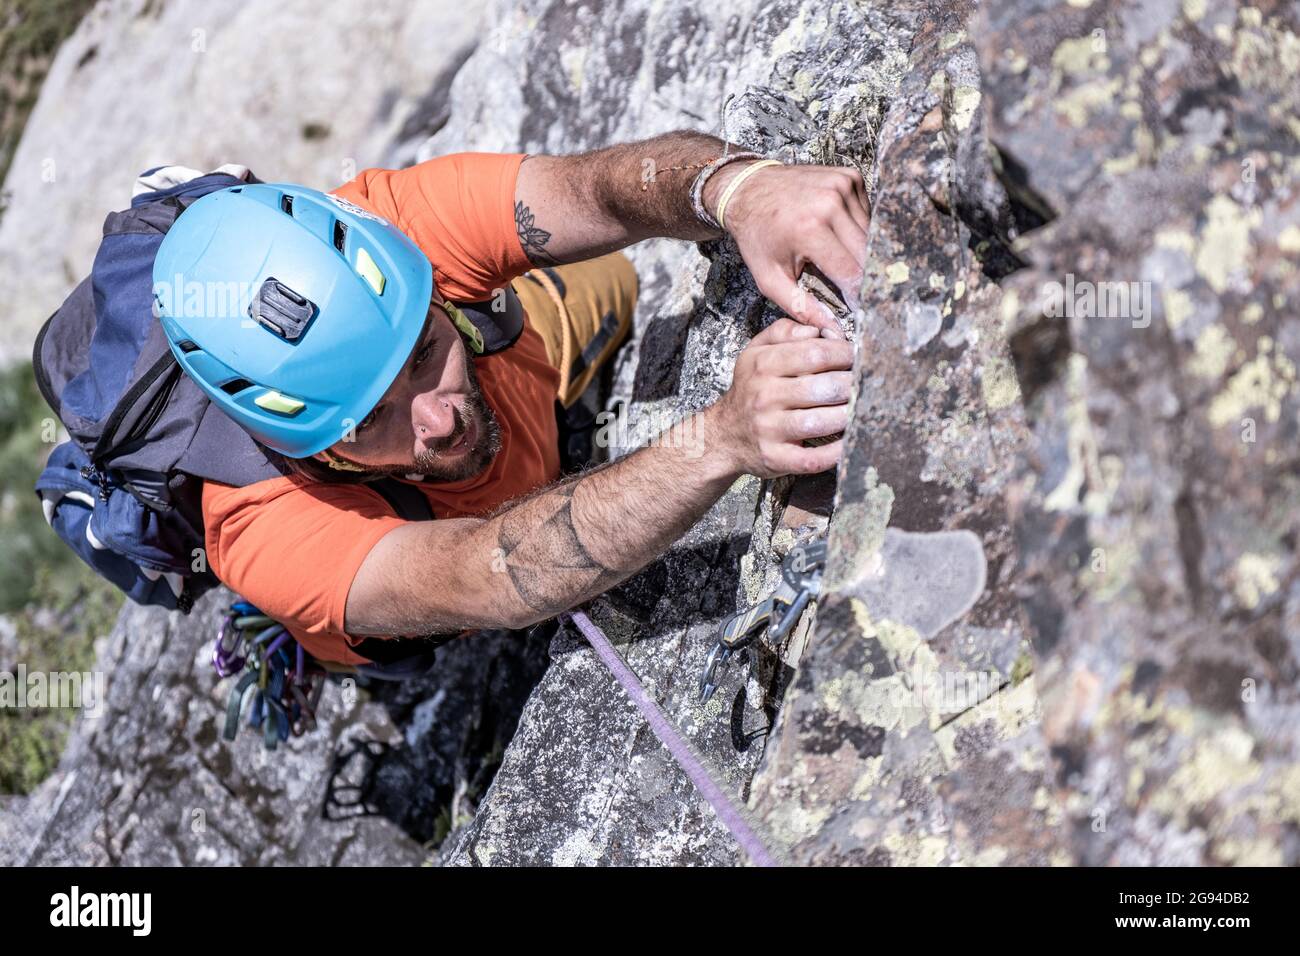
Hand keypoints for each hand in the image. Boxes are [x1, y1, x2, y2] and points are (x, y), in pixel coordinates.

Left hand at [707, 161, 869, 337]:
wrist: (748, 189)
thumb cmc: (758, 238)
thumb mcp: (770, 279)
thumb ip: (800, 307)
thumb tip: (832, 329)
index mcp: (809, 229)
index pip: (851, 272)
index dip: (859, 295)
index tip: (862, 310)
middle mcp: (830, 203)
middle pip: (867, 252)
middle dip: (866, 276)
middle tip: (863, 293)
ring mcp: (842, 185)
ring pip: (871, 232)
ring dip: (863, 251)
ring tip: (845, 262)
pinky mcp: (850, 176)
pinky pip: (868, 213)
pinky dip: (860, 228)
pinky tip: (840, 235)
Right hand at [710, 318, 852, 477]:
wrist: (722, 435)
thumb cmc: (750, 390)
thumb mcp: (756, 351)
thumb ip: (784, 331)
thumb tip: (820, 329)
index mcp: (763, 365)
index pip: (817, 353)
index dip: (846, 354)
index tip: (858, 357)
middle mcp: (765, 396)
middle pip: (824, 387)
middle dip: (853, 385)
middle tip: (867, 385)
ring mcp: (769, 429)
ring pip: (822, 422)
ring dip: (849, 416)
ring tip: (860, 409)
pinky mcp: (775, 458)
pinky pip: (812, 459)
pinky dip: (836, 453)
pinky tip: (848, 443)